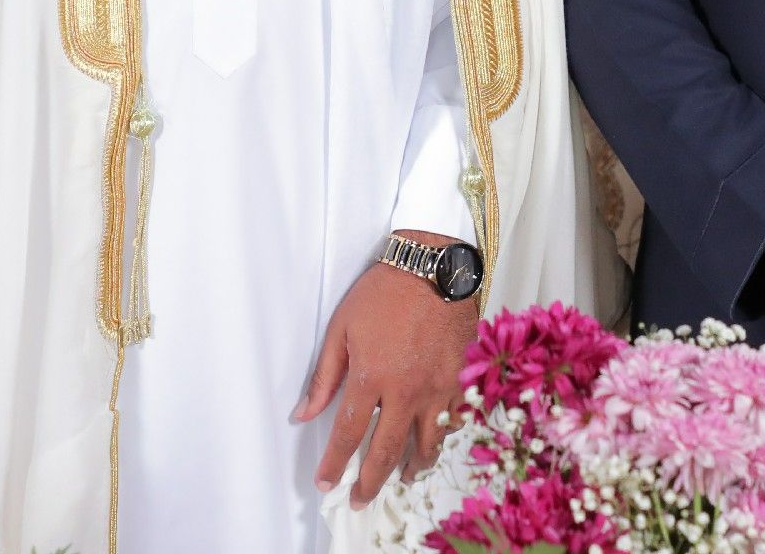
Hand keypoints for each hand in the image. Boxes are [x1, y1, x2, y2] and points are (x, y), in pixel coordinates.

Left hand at [294, 232, 481, 509]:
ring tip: (402, 479)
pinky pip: (452, 420)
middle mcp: (405, 391)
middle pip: (387, 451)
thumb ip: (325, 376)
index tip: (326, 482)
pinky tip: (433, 441)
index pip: (349, 434)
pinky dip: (442, 436)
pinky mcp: (459, 379)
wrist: (434, 266)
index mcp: (371, 377)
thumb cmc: (383, 292)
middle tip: (360, 499)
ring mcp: (436, 388)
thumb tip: (305, 412)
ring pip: (426, 443)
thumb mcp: (342, 327)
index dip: (335, 464)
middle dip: (370, 481)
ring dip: (411, 467)